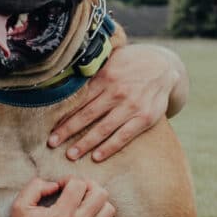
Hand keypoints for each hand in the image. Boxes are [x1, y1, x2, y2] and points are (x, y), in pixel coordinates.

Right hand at [1, 176, 116, 216]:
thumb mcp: (20, 206)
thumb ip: (36, 187)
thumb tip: (55, 184)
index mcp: (60, 215)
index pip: (78, 184)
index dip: (69, 179)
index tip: (61, 186)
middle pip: (100, 194)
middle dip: (88, 186)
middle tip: (77, 190)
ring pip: (109, 209)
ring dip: (97, 201)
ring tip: (84, 203)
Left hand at [48, 45, 187, 162]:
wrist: (164, 66)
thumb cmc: (131, 63)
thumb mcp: (111, 59)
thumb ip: (93, 69)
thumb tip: (66, 75)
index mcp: (105, 77)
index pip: (80, 100)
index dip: (64, 115)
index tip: (51, 128)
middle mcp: (117, 92)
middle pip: (87, 115)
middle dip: (68, 131)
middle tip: (52, 143)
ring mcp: (131, 106)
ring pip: (103, 128)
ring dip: (85, 143)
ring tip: (71, 155)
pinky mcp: (144, 118)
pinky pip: (124, 136)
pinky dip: (109, 147)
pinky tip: (96, 157)